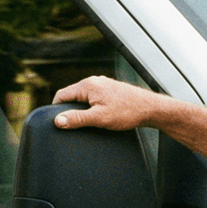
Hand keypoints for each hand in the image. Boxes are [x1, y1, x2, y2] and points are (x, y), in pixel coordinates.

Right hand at [52, 75, 169, 131]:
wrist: (150, 109)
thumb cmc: (128, 112)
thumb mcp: (99, 118)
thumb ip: (77, 119)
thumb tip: (58, 121)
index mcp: (88, 85)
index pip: (61, 95)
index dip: (56, 110)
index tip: (56, 122)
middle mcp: (94, 81)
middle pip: (71, 96)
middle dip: (69, 110)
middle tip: (71, 125)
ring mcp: (103, 85)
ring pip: (83, 97)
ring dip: (81, 109)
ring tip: (85, 123)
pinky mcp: (110, 90)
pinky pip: (93, 98)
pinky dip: (91, 108)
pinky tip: (97, 118)